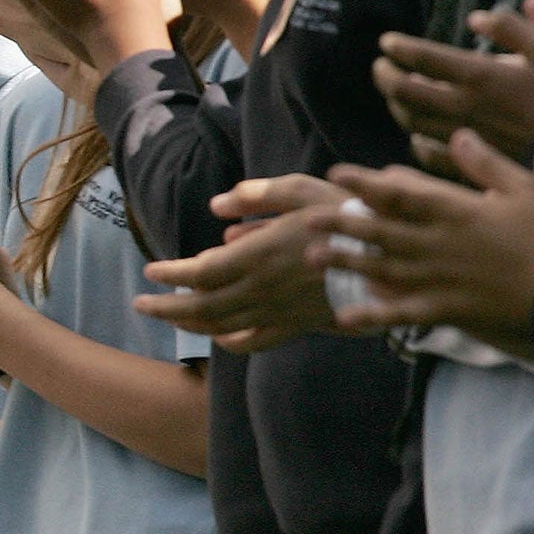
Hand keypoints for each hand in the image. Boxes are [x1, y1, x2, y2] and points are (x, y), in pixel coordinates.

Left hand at [136, 176, 347, 349]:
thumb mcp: (302, 191)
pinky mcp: (299, 325)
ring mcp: (280, 311)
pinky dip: (231, 341)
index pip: (200, 273)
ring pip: (224, 326)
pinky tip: (218, 336)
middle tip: (140, 304)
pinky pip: (257, 341)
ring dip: (190, 324)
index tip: (150, 271)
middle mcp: (263, 288)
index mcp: (259, 255)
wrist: (393, 263)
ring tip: (168, 316)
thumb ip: (256, 196)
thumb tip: (216, 206)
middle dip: (166, 308)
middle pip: (202, 307)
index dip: (171, 275)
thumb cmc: (345, 219)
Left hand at [312, 131, 533, 351]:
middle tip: (307, 218)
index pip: (401, 194)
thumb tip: (459, 133)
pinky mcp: (451, 309)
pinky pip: (405, 314)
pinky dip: (374, 315)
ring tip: (312, 258)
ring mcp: (442, 279)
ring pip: (384, 268)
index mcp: (456, 212)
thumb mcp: (527, 191)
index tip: (336, 174)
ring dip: (346, 262)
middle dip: (343, 224)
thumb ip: (487, 163)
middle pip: (381, 231)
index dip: (366, 183)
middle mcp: (440, 244)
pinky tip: (344, 317)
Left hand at [372, 0, 533, 154]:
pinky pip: (430, 155)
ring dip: (397, 105)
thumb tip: (476, 18)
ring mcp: (467, 137)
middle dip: (384, 75)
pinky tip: (418, 134)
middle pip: (404, 92)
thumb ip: (511, 28)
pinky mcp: (476, 163)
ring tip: (398, 92)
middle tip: (380, 66)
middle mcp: (466, 107)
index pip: (422, 58)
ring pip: (412, 122)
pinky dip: (416, 141)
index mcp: (481, 76)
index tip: (387, 42)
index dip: (398, 47)